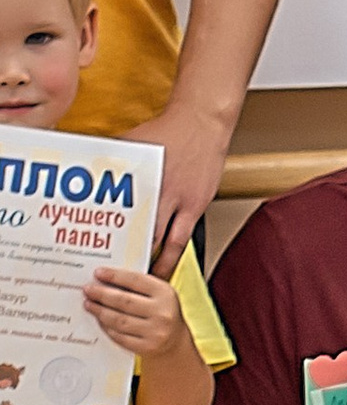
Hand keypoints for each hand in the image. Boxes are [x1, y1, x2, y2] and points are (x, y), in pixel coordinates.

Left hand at [84, 266, 190, 363]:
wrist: (175, 340)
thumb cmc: (162, 312)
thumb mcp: (159, 294)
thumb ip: (139, 285)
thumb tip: (107, 278)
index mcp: (165, 293)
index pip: (136, 280)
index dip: (115, 276)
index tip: (98, 272)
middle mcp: (162, 312)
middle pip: (123, 301)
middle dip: (102, 294)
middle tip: (88, 290)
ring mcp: (155, 331)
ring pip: (119, 320)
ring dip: (100, 311)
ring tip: (89, 304)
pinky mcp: (146, 347)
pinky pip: (119, 336)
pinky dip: (106, 327)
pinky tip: (100, 320)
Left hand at [123, 101, 232, 270]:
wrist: (203, 123)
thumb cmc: (167, 131)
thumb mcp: (130, 144)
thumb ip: (111, 162)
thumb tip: (85, 168)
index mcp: (147, 186)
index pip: (129, 223)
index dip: (120, 246)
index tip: (108, 259)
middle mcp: (168, 198)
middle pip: (151, 239)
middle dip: (140, 261)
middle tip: (127, 278)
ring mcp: (187, 202)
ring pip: (174, 243)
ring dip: (164, 264)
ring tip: (156, 281)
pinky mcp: (201, 202)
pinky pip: (187, 231)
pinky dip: (177, 246)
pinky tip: (171, 255)